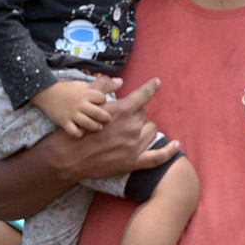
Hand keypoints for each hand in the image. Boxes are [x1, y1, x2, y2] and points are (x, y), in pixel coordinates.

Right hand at [30, 80, 110, 137]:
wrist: (45, 93)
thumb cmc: (67, 90)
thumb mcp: (85, 86)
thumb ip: (103, 86)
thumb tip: (120, 82)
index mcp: (85, 93)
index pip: (102, 99)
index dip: (104, 102)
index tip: (103, 105)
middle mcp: (80, 103)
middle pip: (98, 113)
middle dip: (105, 118)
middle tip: (106, 120)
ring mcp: (72, 113)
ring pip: (88, 124)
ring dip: (95, 127)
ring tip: (97, 127)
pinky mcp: (64, 122)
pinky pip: (74, 132)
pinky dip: (79, 134)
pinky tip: (82, 132)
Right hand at [48, 77, 179, 181]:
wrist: (68, 157)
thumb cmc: (77, 129)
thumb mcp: (87, 103)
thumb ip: (103, 88)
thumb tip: (119, 81)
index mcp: (122, 110)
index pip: (143, 95)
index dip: (151, 87)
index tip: (157, 82)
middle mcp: (131, 127)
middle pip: (143, 114)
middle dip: (135, 114)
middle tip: (120, 120)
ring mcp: (134, 146)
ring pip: (151, 130)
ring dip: (144, 129)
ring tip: (129, 132)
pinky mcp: (133, 162)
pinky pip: (157, 157)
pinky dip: (168, 152)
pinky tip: (176, 146)